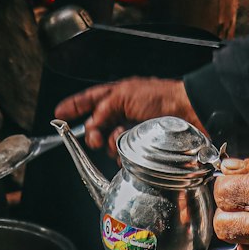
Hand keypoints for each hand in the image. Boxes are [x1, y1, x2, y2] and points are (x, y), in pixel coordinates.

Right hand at [53, 77, 204, 156]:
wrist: (190, 112)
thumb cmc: (161, 97)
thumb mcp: (126, 95)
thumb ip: (104, 108)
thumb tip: (92, 124)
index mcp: (119, 95)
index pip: (90, 99)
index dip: (74, 106)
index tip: (58, 114)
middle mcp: (125, 112)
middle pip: (98, 125)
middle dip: (93, 133)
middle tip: (95, 139)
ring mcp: (134, 130)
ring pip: (110, 142)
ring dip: (112, 143)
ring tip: (122, 139)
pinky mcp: (143, 146)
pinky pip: (124, 154)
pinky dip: (123, 154)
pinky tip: (130, 151)